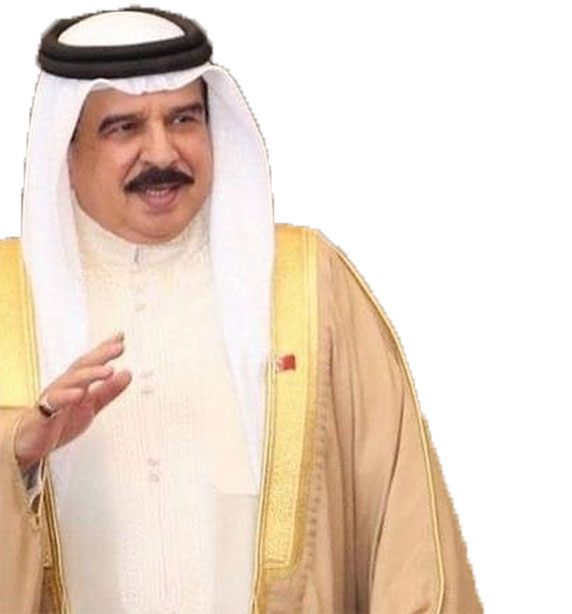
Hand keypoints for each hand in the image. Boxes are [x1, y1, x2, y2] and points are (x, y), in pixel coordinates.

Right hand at [14, 332, 131, 472]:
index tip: (121, 337)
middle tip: (119, 347)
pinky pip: (53, 403)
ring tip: (108, 370)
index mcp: (77, 382)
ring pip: (71, 381)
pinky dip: (66, 397)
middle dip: (101, 354)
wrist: (31, 442)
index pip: (92, 361)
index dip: (106, 349)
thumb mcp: (92, 405)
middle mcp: (65, 385)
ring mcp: (53, 397)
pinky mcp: (43, 414)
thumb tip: (127, 373)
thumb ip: (109, 391)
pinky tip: (79, 394)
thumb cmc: (60, 420)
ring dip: (90, 374)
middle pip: (83, 366)